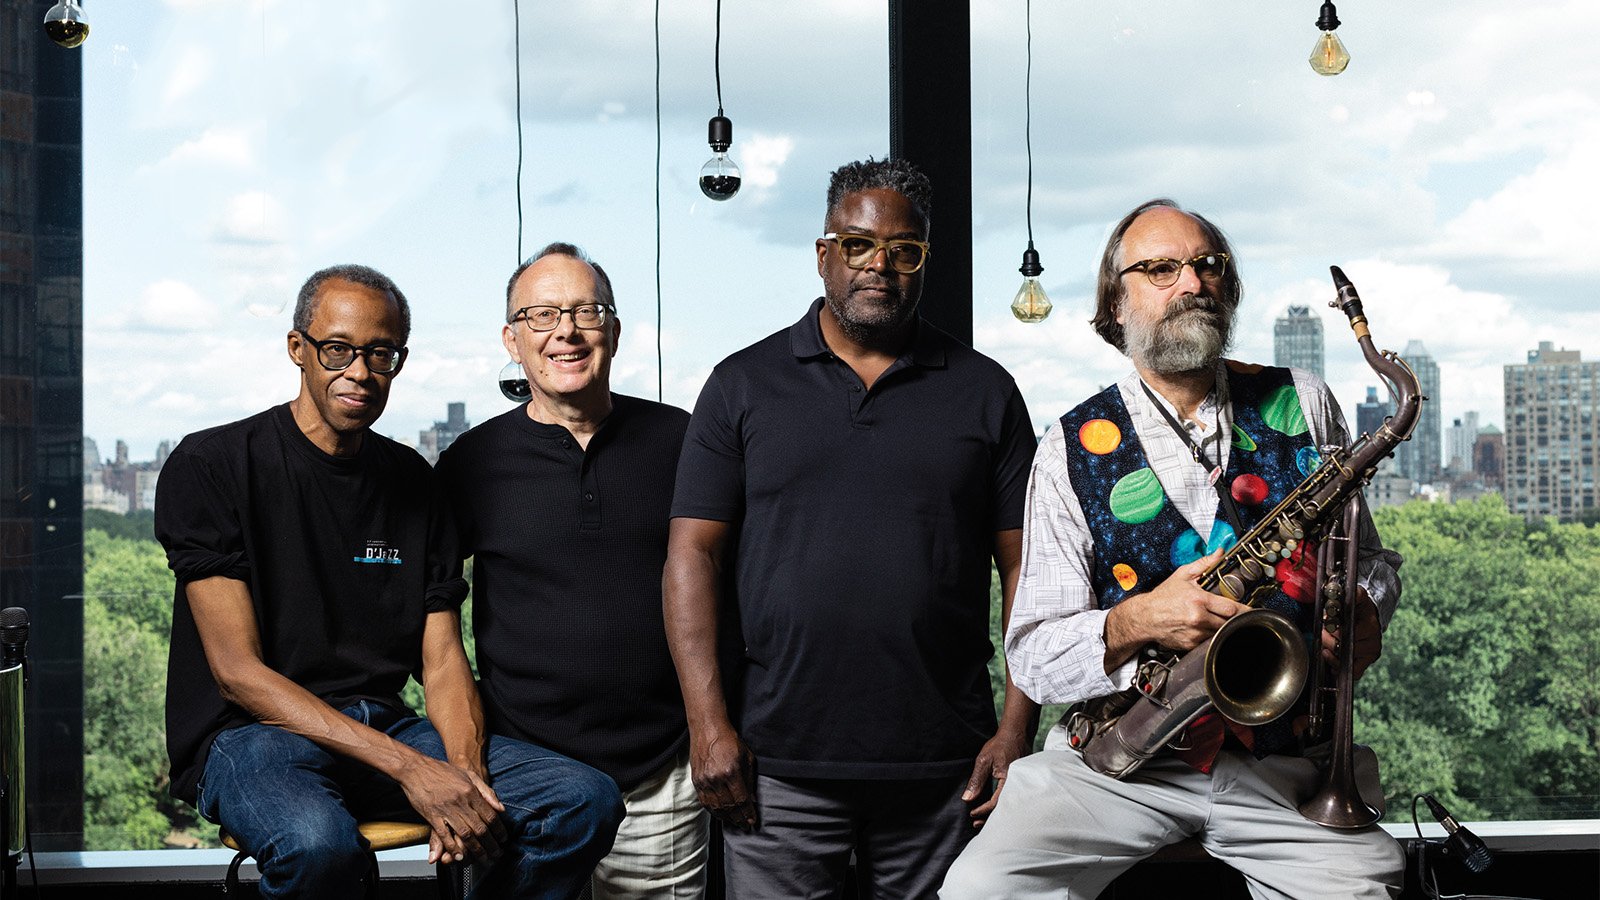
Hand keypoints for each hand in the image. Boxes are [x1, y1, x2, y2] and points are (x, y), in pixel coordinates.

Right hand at [396, 754, 507, 864]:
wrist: (416, 768)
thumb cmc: (442, 771)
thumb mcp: (469, 775)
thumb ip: (486, 792)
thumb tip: (500, 808)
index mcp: (471, 791)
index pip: (490, 815)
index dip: (498, 830)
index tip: (503, 839)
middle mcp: (460, 802)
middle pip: (480, 828)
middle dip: (490, 844)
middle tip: (496, 854)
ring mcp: (446, 810)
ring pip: (465, 834)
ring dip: (475, 849)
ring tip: (482, 858)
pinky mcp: (432, 816)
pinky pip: (444, 835)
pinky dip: (452, 847)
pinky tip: (459, 855)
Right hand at [689, 724, 757, 829]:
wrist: (707, 729)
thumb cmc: (729, 740)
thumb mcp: (747, 757)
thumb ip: (750, 779)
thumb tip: (753, 799)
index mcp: (731, 772)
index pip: (741, 800)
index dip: (748, 813)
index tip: (752, 821)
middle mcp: (716, 779)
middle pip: (729, 807)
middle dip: (738, 819)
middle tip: (745, 826)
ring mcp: (704, 781)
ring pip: (716, 807)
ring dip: (726, 818)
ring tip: (734, 823)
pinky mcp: (696, 781)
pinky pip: (705, 802)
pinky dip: (713, 811)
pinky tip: (721, 815)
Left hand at [962, 729, 1030, 828]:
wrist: (1017, 733)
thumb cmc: (1000, 745)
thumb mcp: (984, 761)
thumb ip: (976, 780)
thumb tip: (967, 798)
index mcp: (1009, 781)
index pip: (995, 802)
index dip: (983, 810)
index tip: (972, 814)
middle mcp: (1018, 785)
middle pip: (1003, 808)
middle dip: (989, 818)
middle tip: (975, 823)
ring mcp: (1021, 784)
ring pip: (1008, 804)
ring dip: (995, 813)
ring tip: (982, 819)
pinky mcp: (1021, 783)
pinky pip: (1011, 798)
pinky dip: (1001, 805)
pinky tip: (993, 808)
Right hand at [1107, 551, 1246, 653]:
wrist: (1145, 616)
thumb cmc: (1163, 597)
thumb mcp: (1182, 575)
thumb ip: (1204, 564)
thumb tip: (1220, 553)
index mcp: (1198, 600)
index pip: (1231, 608)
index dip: (1243, 609)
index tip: (1251, 610)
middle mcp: (1198, 618)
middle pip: (1229, 623)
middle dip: (1233, 618)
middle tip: (1234, 614)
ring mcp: (1195, 633)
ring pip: (1220, 633)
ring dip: (1221, 627)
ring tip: (1215, 619)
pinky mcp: (1191, 644)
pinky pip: (1208, 641)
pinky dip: (1209, 635)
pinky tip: (1203, 627)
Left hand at [1321, 587, 1382, 681]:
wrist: (1368, 618)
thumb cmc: (1359, 608)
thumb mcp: (1357, 597)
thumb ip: (1355, 594)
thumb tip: (1351, 590)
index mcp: (1371, 625)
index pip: (1353, 633)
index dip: (1336, 631)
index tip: (1326, 625)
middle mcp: (1374, 641)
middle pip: (1348, 648)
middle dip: (1330, 641)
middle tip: (1321, 633)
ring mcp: (1371, 654)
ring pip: (1349, 661)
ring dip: (1332, 655)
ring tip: (1324, 647)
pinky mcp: (1366, 663)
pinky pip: (1353, 672)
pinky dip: (1339, 667)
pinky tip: (1331, 658)